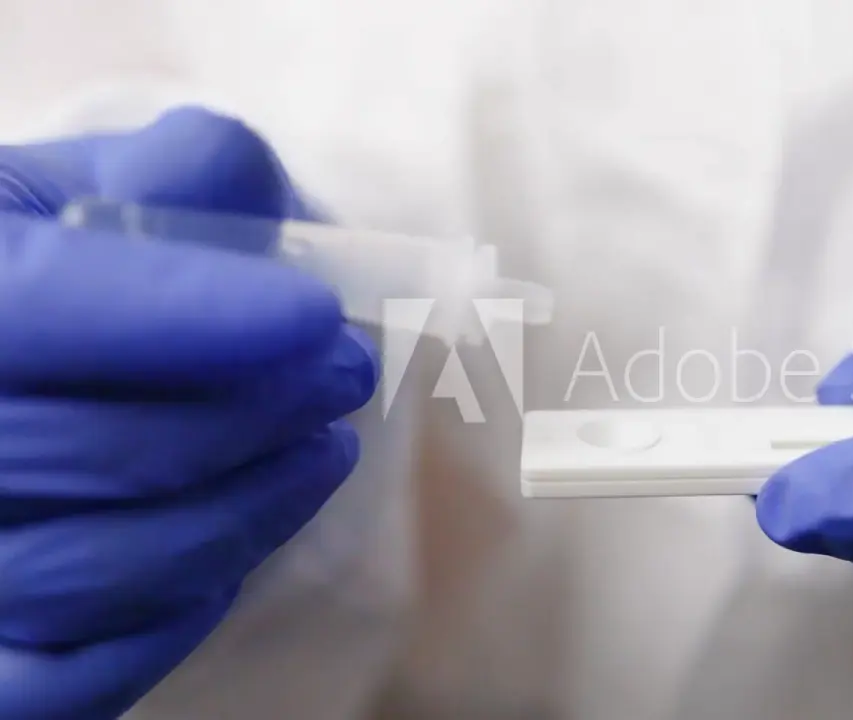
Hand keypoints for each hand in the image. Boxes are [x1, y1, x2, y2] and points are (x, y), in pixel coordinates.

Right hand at [0, 108, 375, 718]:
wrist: (30, 356)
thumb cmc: (75, 265)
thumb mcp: (104, 188)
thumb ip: (178, 174)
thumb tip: (231, 178)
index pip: (33, 310)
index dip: (181, 316)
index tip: (316, 317)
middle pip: (92, 455)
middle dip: (255, 415)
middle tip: (347, 374)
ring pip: (92, 573)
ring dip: (244, 511)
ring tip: (324, 451)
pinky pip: (72, 679)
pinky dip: (174, 615)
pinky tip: (235, 550)